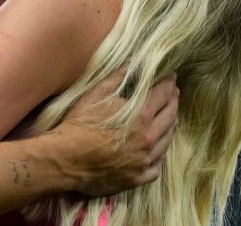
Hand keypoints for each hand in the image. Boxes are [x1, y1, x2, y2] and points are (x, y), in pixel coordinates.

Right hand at [52, 70, 178, 195]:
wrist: (66, 158)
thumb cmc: (80, 124)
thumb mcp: (97, 94)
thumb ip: (118, 77)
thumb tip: (132, 63)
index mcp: (141, 116)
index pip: (163, 95)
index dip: (169, 84)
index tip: (172, 76)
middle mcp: (148, 139)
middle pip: (170, 117)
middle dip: (173, 102)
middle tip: (174, 93)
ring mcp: (144, 161)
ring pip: (166, 142)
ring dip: (171, 127)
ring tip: (171, 119)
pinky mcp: (136, 178)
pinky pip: (156, 167)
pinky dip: (160, 157)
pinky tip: (158, 151)